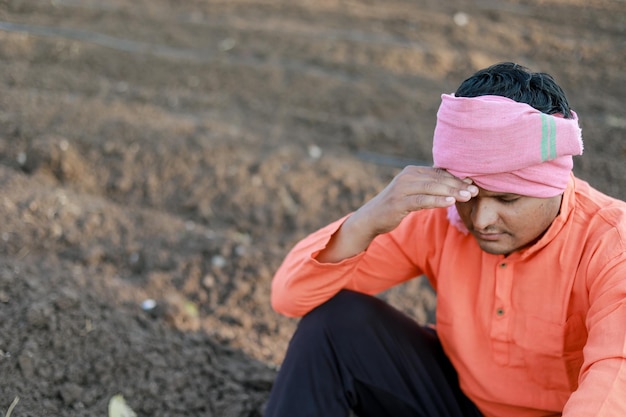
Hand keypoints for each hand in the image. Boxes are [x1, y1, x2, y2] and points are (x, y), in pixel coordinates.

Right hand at [350, 166, 477, 236]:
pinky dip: (437, 200)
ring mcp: (402, 188)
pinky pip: (422, 200)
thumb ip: (428, 187)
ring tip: (467, 196)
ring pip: (432, 188)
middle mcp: (407, 176)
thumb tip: (454, 184)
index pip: (438, 173)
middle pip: (437, 179)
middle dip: (457, 185)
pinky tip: (450, 202)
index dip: (456, 178)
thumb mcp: (412, 193)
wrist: (371, 218)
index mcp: (412, 171)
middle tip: (474, 191)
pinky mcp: (399, 202)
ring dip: (451, 192)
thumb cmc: (395, 206)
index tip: (472, 183)